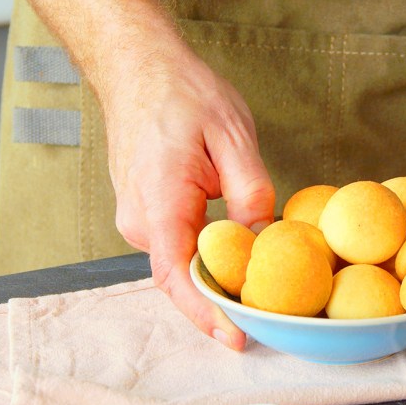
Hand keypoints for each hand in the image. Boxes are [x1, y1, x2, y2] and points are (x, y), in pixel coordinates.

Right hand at [98, 41, 275, 350]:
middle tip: (268, 318)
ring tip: (260, 289)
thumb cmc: (182, 94)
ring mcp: (137, 219)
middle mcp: (139, 220)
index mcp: (158, 201)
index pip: (176, 275)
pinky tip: (238, 256)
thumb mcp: (233, 136)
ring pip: (180, 262)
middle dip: (220, 302)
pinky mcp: (144, 214)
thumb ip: (251, 192)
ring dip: (215, 277)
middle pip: (180, 277)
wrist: (138, 68)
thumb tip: (263, 239)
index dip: (205, 313)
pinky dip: (206, 257)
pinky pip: (176, 246)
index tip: (235, 337)